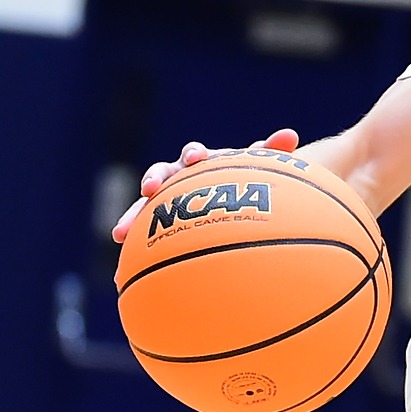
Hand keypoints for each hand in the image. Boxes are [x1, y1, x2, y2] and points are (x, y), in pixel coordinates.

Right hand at [109, 128, 300, 242]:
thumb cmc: (244, 179)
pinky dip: (135, 254)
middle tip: (150, 189)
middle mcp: (178, 179)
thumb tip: (290, 135)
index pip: (192, 155)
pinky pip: (144, 239)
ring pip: (143, 207)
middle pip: (160, 175)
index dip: (193, 155)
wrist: (232, 200)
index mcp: (201, 163)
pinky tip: (121, 276)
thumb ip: (270, 152)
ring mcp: (166, 201)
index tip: (196, 158)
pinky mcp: (159, 226)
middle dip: (153, 180)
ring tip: (119, 234)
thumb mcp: (257, 167)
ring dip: (131, 218)